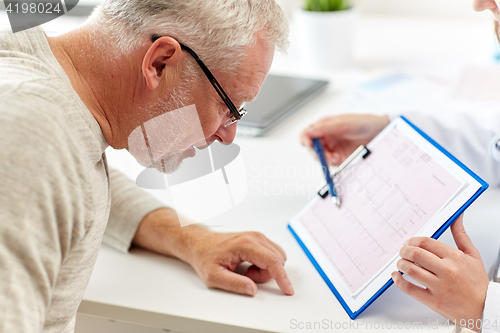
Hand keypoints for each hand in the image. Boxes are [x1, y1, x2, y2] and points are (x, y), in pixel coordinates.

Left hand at [186, 230, 293, 296]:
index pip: (272, 261)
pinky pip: (271, 255)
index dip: (282, 277)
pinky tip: (249, 266)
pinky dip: (263, 265)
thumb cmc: (206, 257)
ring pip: (276, 258)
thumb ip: (234, 284)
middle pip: (276, 261)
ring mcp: (257, 237)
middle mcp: (254, 237)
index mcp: (245, 244)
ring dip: (264, 270)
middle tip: (245, 276)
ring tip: (245, 271)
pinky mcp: (258, 239)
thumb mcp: (214, 276)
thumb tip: (252, 289)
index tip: (287, 289)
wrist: (200, 243)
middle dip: (264, 275)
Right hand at [300, 114, 388, 164]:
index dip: (305, 139)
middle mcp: (327, 136)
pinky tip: (341, 160)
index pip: (307, 133)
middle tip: (326, 156)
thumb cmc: (364, 123)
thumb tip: (308, 131)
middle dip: (317, 153)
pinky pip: (331, 163)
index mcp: (324, 125)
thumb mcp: (344, 124)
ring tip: (336, 158)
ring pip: (321, 157)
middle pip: (312, 148)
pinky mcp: (340, 156)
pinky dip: (334, 163)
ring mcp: (333, 146)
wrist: (381, 132)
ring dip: (326, 159)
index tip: (309, 145)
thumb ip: (325, 128)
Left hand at [392, 215, 488, 331]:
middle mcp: (446, 271)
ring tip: (401, 263)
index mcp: (454, 258)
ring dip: (401, 263)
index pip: (425, 242)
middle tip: (402, 251)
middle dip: (404, 250)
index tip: (409, 243)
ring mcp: (439, 286)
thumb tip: (456, 217)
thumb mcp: (472, 255)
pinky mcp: (433, 301)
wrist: (485, 307)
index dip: (412, 240)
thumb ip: (461, 235)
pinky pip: (409, 288)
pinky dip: (398, 281)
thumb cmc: (477, 283)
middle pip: (415, 254)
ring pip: (410, 269)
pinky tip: (397, 276)